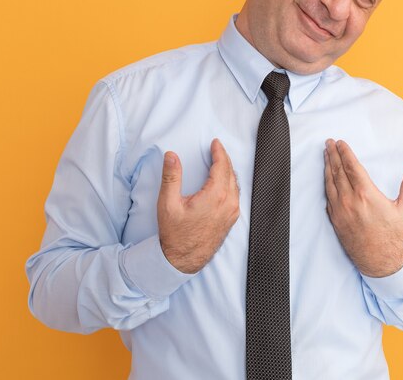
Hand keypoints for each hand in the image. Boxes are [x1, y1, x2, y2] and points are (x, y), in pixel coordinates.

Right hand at [157, 139, 239, 273]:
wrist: (183, 260)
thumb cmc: (175, 234)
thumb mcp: (168, 203)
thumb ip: (171, 177)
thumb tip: (171, 156)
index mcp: (215, 196)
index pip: (222, 166)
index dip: (219, 152)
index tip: (215, 143)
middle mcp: (228, 203)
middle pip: (230, 173)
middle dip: (224, 159)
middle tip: (217, 149)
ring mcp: (232, 213)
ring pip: (235, 185)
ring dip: (228, 171)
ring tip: (219, 162)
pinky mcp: (231, 220)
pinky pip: (235, 195)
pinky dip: (230, 184)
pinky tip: (223, 182)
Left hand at [324, 139, 402, 277]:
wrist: (380, 264)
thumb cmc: (394, 238)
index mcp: (366, 195)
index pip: (351, 167)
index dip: (345, 152)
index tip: (340, 142)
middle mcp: (350, 201)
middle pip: (337, 172)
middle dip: (332, 155)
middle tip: (328, 143)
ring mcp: (340, 212)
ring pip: (330, 183)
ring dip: (326, 167)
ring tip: (325, 155)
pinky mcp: (335, 221)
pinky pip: (327, 197)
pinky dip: (326, 184)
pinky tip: (326, 178)